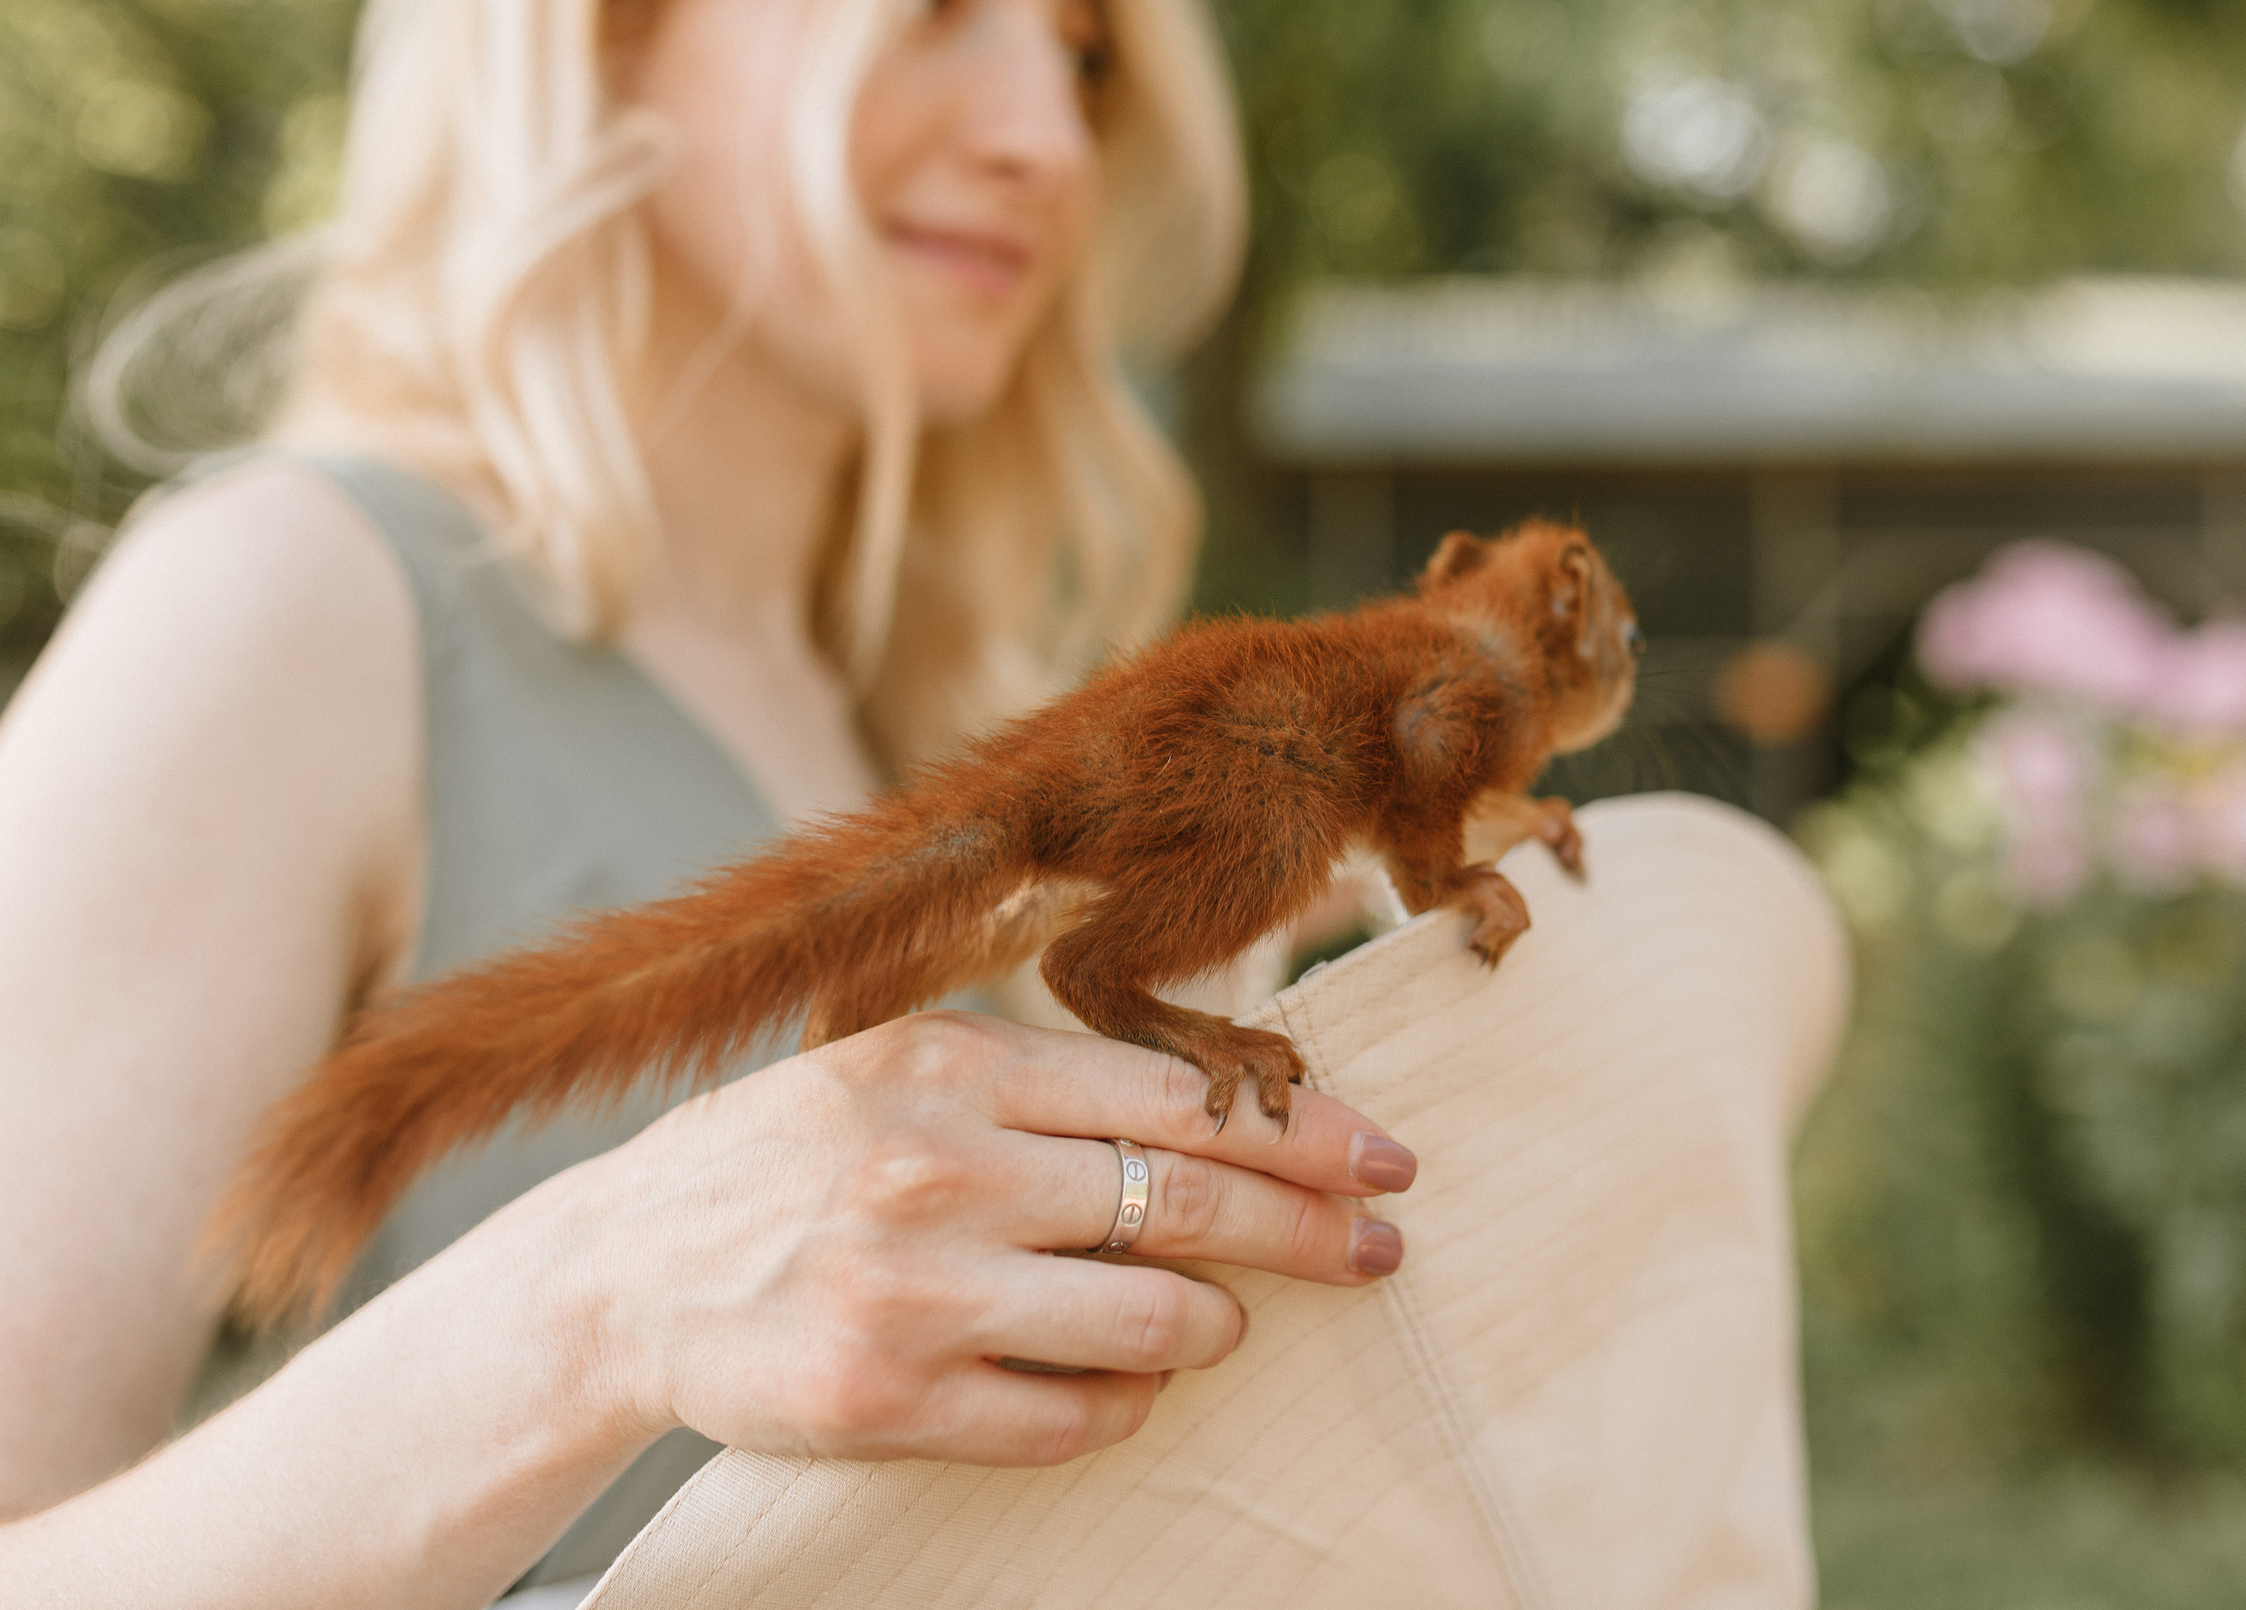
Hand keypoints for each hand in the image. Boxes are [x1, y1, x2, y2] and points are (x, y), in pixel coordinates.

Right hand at [547, 1010, 1418, 1470]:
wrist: (623, 1271)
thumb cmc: (790, 1155)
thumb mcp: (898, 1066)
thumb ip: (1041, 1080)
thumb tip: (1221, 1109)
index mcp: (952, 1065)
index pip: (1178, 1093)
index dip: (1302, 1128)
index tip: (1384, 1156)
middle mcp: (937, 1170)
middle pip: (1188, 1201)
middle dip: (1312, 1230)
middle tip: (1381, 1248)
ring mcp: (913, 1292)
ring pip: (1150, 1323)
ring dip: (1214, 1326)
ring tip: (1222, 1321)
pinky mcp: (888, 1402)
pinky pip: (1072, 1420)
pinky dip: (1125, 1404)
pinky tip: (1128, 1385)